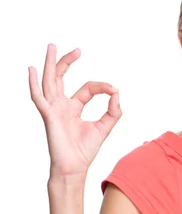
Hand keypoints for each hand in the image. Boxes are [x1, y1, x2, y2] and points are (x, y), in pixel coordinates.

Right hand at [28, 44, 121, 177]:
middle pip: (61, 77)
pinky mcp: (49, 115)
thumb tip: (117, 93)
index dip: (102, 87)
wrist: (75, 167)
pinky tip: (32, 70)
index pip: (87, 88)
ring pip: (49, 81)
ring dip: (50, 64)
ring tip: (52, 46)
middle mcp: (61, 105)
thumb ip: (113, 111)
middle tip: (77, 50)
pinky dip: (34, 84)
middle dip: (67, 62)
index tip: (113, 90)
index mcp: (73, 107)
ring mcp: (53, 109)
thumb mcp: (105, 127)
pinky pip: (38, 97)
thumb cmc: (85, 150)